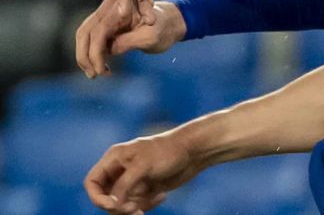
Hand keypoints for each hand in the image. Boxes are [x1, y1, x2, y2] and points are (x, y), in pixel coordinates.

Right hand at [75, 0, 186, 78]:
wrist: (169, 23)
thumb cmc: (163, 28)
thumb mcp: (151, 37)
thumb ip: (129, 41)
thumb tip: (108, 51)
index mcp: (121, 6)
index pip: (99, 31)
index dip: (95, 53)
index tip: (100, 71)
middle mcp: (109, 8)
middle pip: (84, 33)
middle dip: (85, 56)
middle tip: (94, 75)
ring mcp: (105, 16)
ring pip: (84, 38)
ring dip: (85, 57)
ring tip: (97, 74)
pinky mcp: (104, 26)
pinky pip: (90, 41)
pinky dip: (91, 55)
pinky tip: (102, 68)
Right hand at [84, 132, 201, 213]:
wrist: (194, 152)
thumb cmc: (168, 151)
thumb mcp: (143, 166)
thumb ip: (124, 185)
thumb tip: (111, 205)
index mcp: (114, 158)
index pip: (92, 182)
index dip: (96, 197)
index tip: (112, 205)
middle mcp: (120, 170)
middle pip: (105, 197)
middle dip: (118, 207)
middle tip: (135, 209)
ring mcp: (132, 181)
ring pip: (120, 205)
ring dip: (132, 210)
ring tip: (148, 206)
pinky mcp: (145, 189)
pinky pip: (136, 206)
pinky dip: (146, 206)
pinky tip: (162, 196)